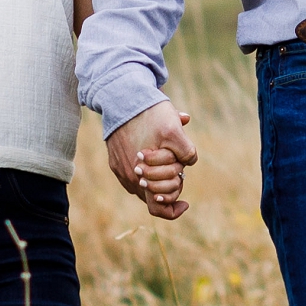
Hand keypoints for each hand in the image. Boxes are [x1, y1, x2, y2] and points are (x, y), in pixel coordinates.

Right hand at [104, 101, 198, 219]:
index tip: (184, 199)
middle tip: (177, 171)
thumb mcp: (173, 127)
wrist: (121, 100)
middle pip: (154, 197)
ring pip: (143, 189)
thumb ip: (185, 148)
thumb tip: (189, 158)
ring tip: (165, 163)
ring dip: (156, 181)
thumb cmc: (149, 113)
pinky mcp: (115, 165)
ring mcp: (122, 172)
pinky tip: (152, 158)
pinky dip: (144, 173)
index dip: (174, 204)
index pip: (160, 206)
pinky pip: (131, 179)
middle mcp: (132, 177)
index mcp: (147, 174)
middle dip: (169, 187)